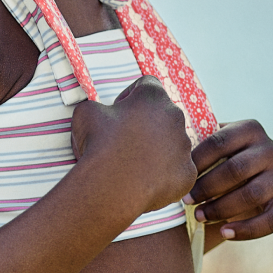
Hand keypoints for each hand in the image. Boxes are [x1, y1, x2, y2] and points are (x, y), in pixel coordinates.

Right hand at [71, 76, 196, 215]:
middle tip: (123, 140)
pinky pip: (176, 169)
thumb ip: (98, 106)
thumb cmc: (98, 145)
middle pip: (162, 115)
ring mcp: (184, 147)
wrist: (110, 187)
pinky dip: (161, 173)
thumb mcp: (85, 113)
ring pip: (171, 142)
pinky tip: (142, 179)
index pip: (146, 85)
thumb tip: (101, 113)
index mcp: (153, 97)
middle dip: (145, 124)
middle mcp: (175, 118)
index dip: (129, 97)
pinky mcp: (187, 173)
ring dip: (155, 148)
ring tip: (131, 163)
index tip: (117, 112)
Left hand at [188, 119, 272, 243]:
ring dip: (222, 208)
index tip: (176, 178)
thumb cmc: (214, 160)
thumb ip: (194, 142)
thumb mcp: (208, 147)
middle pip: (236, 169)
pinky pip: (272, 219)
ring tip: (199, 216)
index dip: (196, 162)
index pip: (218, 143)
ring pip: (252, 194)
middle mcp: (271, 149)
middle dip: (207, 187)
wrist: (243, 179)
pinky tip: (224, 233)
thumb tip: (165, 148)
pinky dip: (247, 229)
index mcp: (249, 128)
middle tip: (185, 200)